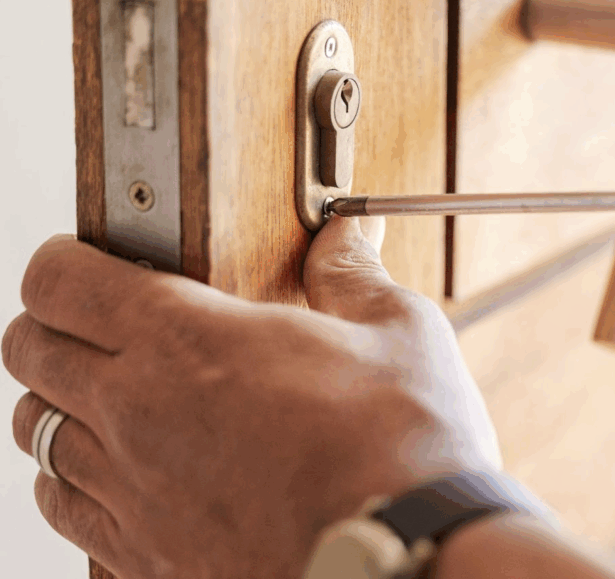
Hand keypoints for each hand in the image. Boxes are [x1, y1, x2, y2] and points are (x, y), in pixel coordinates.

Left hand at [2, 216, 502, 577]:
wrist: (407, 562)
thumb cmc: (406, 446)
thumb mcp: (397, 331)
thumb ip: (352, 276)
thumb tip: (344, 238)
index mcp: (189, 339)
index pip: (60, 282)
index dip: (63, 260)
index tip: (85, 259)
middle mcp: (139, 414)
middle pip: (28, 354)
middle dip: (51, 326)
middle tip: (96, 322)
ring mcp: (135, 495)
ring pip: (36, 436)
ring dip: (60, 406)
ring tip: (106, 398)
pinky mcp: (148, 561)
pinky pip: (68, 516)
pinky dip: (77, 487)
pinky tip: (122, 478)